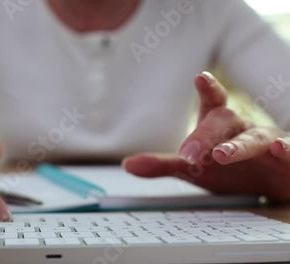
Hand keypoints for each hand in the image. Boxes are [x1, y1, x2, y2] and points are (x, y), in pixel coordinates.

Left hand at [123, 72, 289, 201]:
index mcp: (219, 126)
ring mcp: (265, 141)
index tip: (200, 77)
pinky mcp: (285, 158)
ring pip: (253, 137)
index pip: (213, 103)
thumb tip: (127, 165)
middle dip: (205, 136)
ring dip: (237, 146)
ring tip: (222, 154)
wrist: (271, 187)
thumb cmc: (231, 170)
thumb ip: (163, 165)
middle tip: (189, 154)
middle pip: (224, 121)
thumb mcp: (194, 169)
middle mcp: (241, 128)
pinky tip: (277, 148)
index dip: (208, 90)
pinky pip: (287, 150)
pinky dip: (284, 150)